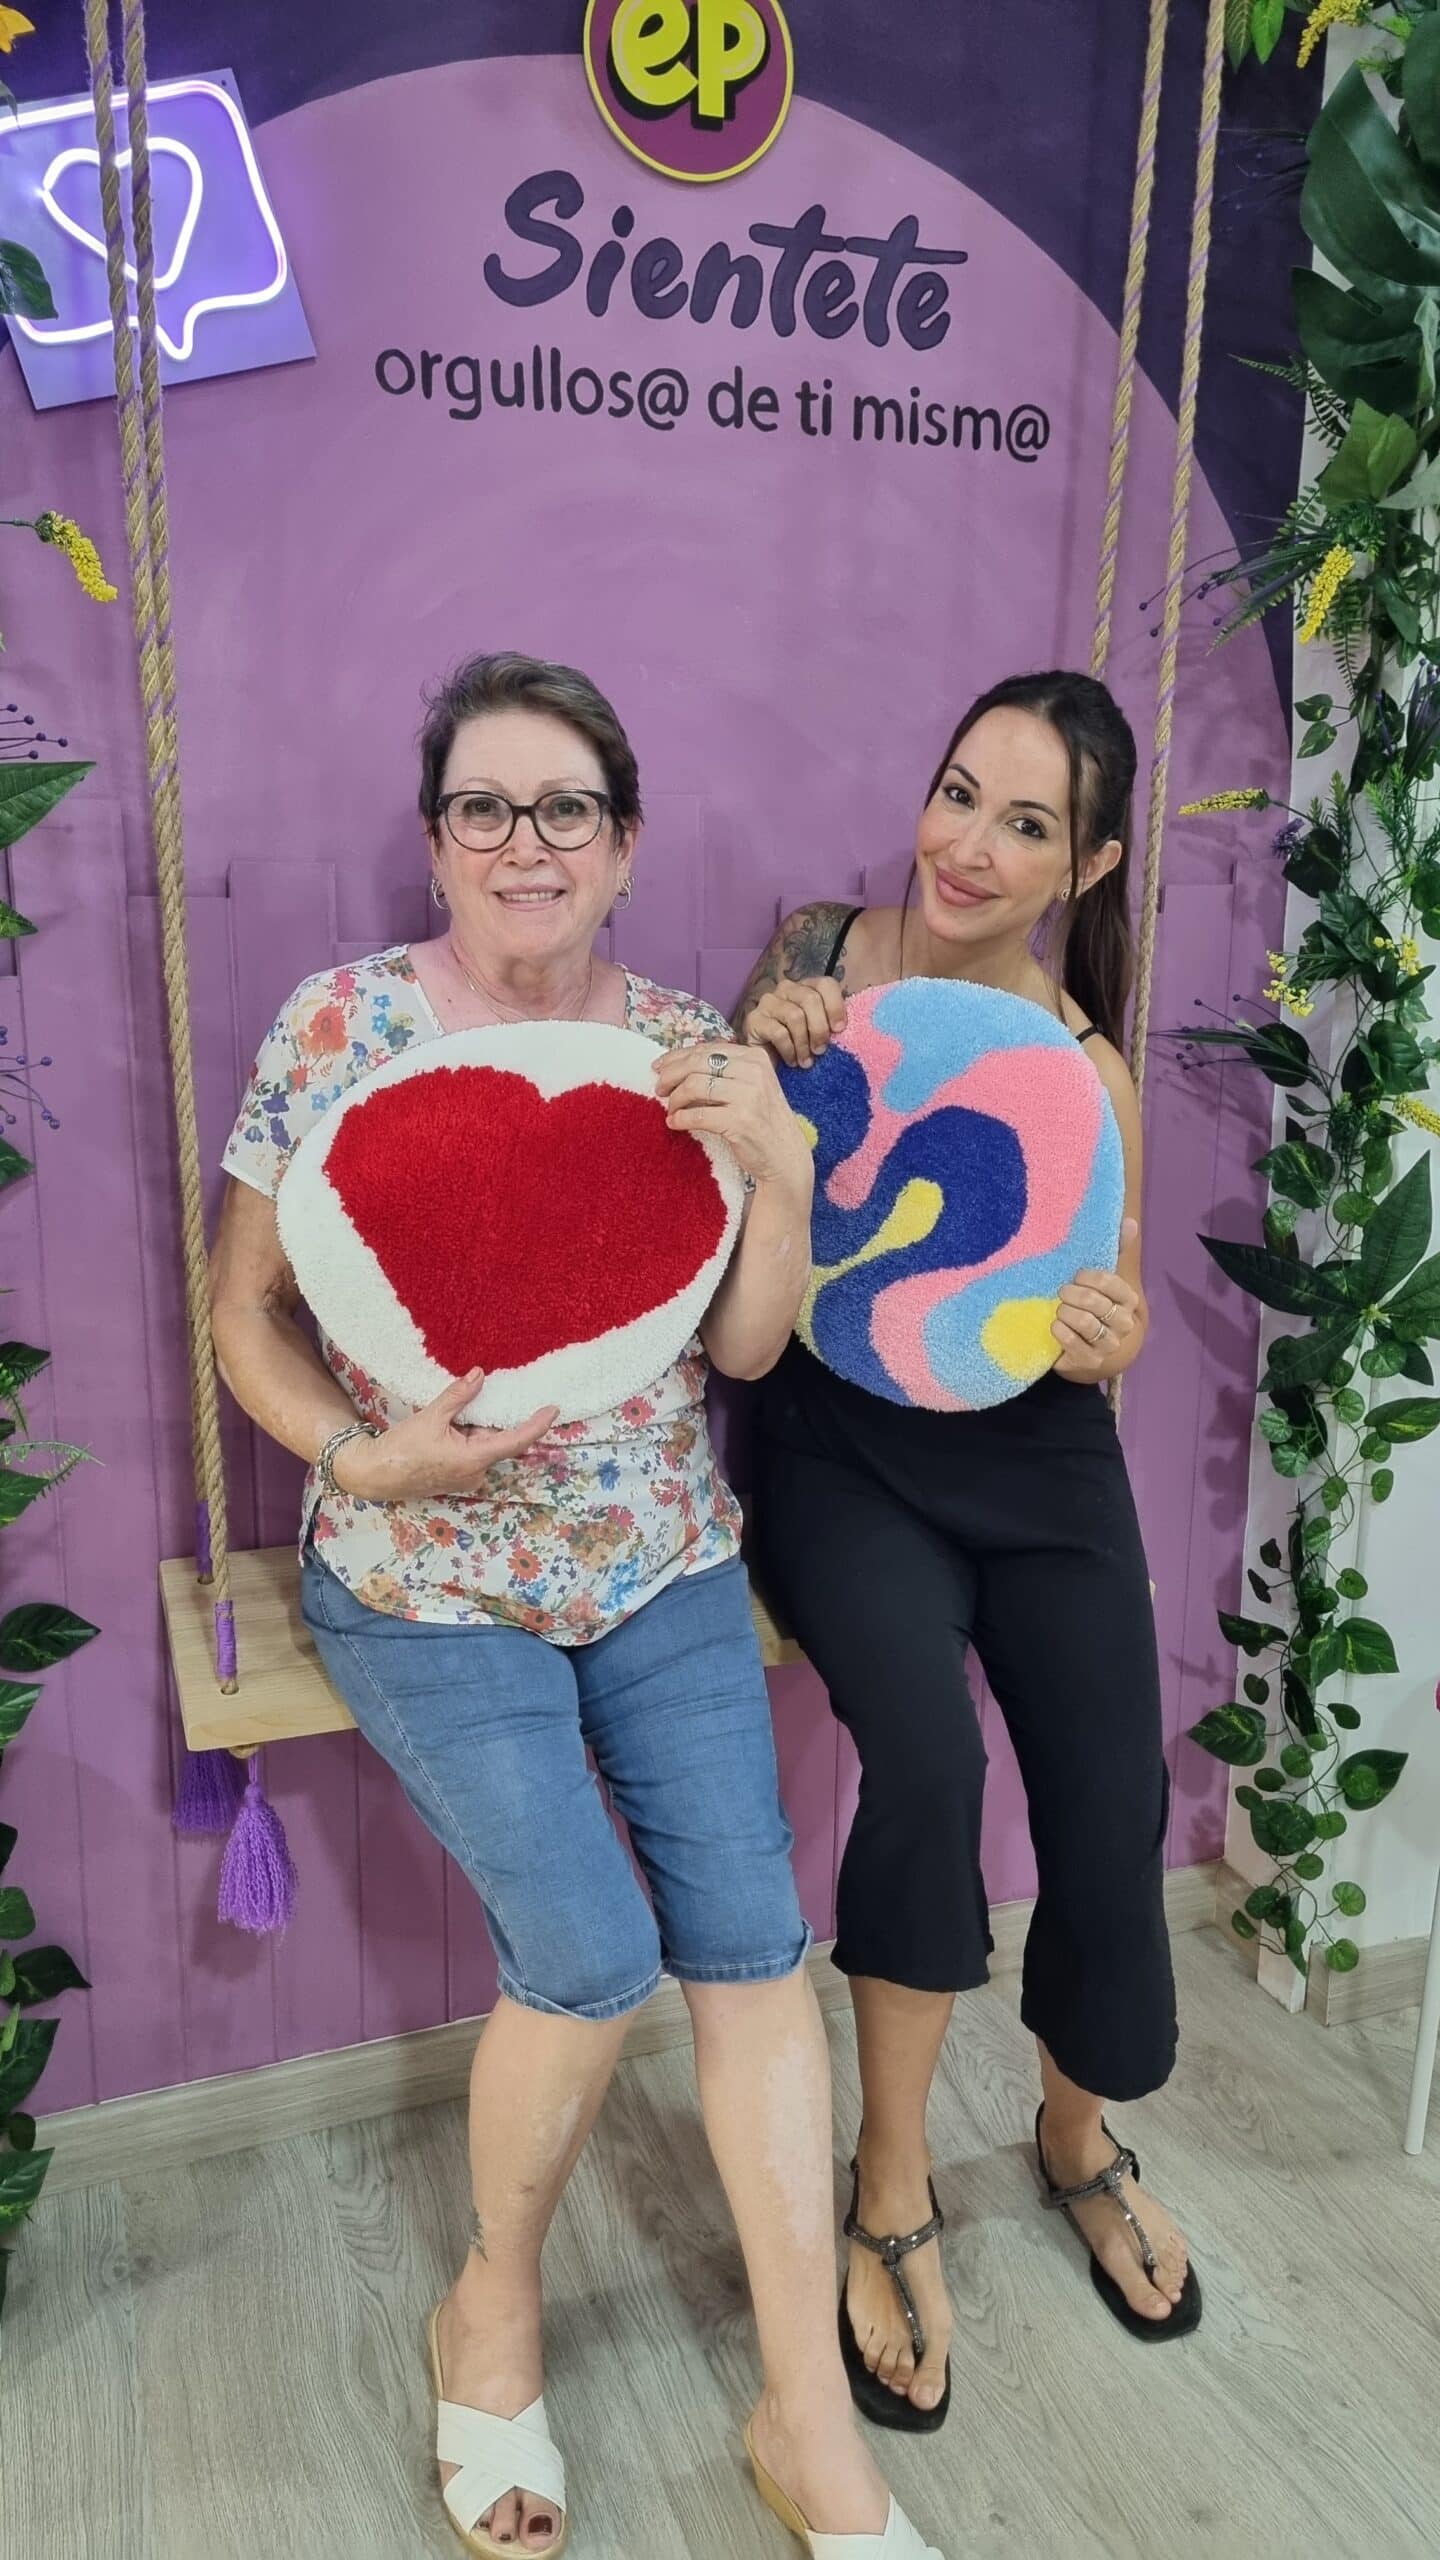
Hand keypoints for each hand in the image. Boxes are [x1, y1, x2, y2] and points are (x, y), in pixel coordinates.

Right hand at [331, 1369, 558, 1500]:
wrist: (375, 1475)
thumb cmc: (401, 1449)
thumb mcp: (430, 1417)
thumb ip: (458, 1396)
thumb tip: (480, 1374)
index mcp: (473, 1460)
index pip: (516, 1441)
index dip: (537, 1425)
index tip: (554, 1409)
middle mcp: (475, 1473)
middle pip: (498, 1440)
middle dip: (493, 1418)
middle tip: (489, 1395)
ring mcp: (466, 1477)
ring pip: (484, 1445)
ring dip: (477, 1427)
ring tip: (460, 1411)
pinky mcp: (456, 1476)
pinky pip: (472, 1452)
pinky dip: (469, 1435)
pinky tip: (454, 1424)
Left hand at [653, 1041, 814, 1200]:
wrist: (785, 1156)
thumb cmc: (763, 1120)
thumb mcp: (752, 1085)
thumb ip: (725, 1070)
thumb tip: (680, 1062)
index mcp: (754, 1057)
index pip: (706, 1049)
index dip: (677, 1057)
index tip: (659, 1067)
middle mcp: (754, 1072)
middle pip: (697, 1063)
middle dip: (671, 1075)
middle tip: (659, 1089)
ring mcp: (748, 1096)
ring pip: (694, 1086)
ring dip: (675, 1099)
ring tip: (671, 1109)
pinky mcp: (740, 1122)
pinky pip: (697, 1115)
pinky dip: (680, 1119)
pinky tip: (674, 1124)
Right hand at [741, 975, 846, 1067]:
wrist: (767, 1064)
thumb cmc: (799, 1047)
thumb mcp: (819, 1033)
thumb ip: (832, 1024)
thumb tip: (845, 1027)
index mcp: (807, 988)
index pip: (826, 984)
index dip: (836, 1006)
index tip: (840, 1030)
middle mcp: (786, 988)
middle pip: (810, 999)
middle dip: (819, 1028)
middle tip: (821, 1050)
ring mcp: (768, 1002)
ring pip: (795, 1016)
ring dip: (803, 1043)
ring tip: (806, 1061)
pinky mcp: (754, 1019)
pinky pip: (779, 1032)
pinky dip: (789, 1050)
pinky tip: (792, 1061)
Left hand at [1052, 1223, 1141, 1379]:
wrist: (1081, 1349)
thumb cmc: (1090, 1307)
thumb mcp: (1100, 1281)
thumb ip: (1115, 1251)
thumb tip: (1129, 1222)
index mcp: (1129, 1301)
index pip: (1112, 1283)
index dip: (1090, 1278)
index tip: (1076, 1276)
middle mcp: (1124, 1324)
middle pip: (1097, 1304)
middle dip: (1074, 1295)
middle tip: (1062, 1292)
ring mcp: (1109, 1345)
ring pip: (1087, 1323)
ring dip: (1067, 1313)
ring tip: (1059, 1309)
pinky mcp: (1091, 1361)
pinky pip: (1074, 1343)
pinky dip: (1061, 1331)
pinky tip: (1055, 1325)